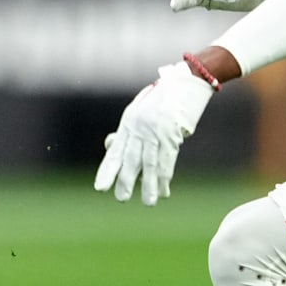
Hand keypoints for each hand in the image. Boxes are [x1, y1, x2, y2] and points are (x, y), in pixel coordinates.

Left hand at [94, 62, 214, 204]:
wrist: (185, 82)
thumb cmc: (161, 100)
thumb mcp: (137, 112)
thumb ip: (126, 131)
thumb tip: (109, 146)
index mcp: (129, 122)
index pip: (116, 151)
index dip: (108, 170)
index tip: (100, 187)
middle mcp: (140, 128)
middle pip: (131, 159)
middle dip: (125, 180)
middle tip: (121, 198)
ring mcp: (156, 131)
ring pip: (150, 163)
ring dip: (148, 185)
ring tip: (148, 202)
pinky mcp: (173, 134)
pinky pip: (167, 160)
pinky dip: (165, 177)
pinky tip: (164, 190)